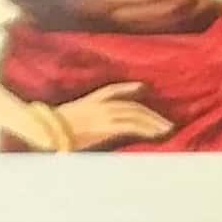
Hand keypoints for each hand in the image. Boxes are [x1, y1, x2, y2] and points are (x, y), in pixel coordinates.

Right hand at [48, 82, 172, 150]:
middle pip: (132, 105)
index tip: (143, 87)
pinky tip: (157, 134)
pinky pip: (133, 126)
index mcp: (91, 99)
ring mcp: (106, 115)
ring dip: (155, 122)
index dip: (129, 88)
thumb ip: (86, 118)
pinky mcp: (109, 127)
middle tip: (167, 121)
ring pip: (136, 115)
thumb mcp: (72, 117)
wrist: (52, 131)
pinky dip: (147, 130)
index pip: (114, 90)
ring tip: (168, 129)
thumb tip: (94, 126)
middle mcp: (101, 104)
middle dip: (151, 113)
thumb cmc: (58, 128)